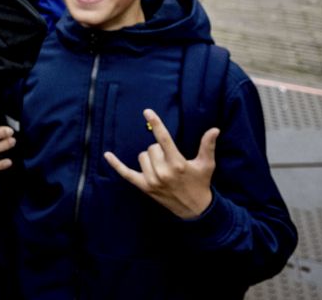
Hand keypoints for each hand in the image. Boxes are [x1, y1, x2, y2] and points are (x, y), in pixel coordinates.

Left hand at [104, 109, 218, 219]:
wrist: (195, 209)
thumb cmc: (201, 183)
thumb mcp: (207, 165)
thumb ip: (208, 146)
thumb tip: (214, 129)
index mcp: (178, 163)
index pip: (164, 139)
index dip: (156, 124)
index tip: (147, 111)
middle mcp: (163, 171)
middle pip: (151, 147)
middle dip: (159, 150)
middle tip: (171, 161)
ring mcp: (152, 180)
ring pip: (142, 157)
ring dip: (150, 159)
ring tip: (163, 168)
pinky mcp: (144, 187)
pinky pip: (126, 173)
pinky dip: (116, 165)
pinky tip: (107, 155)